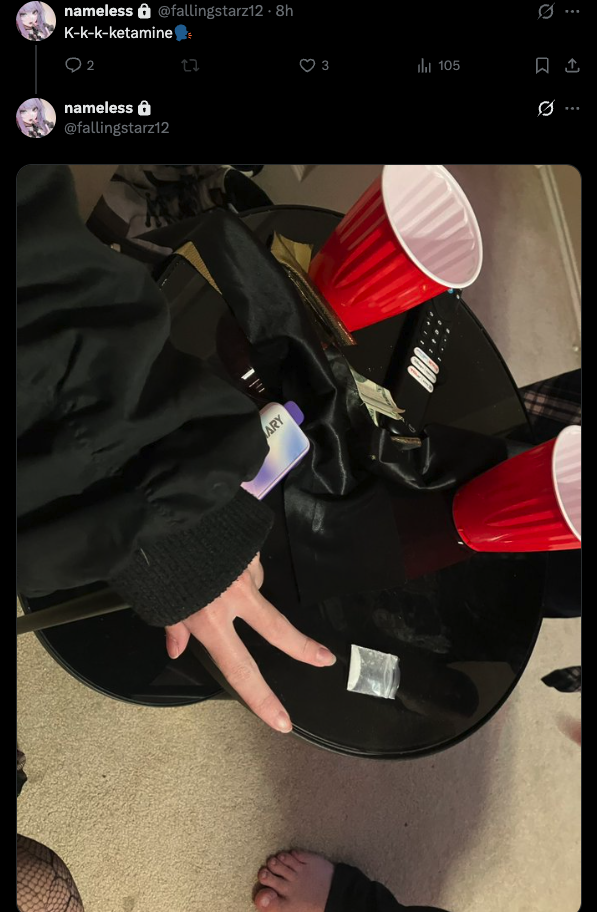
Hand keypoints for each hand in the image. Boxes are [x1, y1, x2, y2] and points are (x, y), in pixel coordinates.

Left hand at [164, 555, 335, 732]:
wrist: (167, 509)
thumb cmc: (154, 561)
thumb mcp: (156, 600)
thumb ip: (173, 625)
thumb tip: (176, 648)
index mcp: (209, 620)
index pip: (240, 668)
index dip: (261, 698)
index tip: (283, 721)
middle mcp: (234, 598)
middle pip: (277, 631)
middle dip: (303, 648)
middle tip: (324, 659)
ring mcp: (245, 570)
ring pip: (256, 587)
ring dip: (242, 587)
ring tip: (212, 569)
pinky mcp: (249, 546)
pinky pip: (249, 562)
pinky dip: (238, 563)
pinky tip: (221, 552)